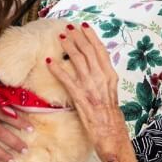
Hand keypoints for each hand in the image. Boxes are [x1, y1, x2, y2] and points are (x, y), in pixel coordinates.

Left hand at [45, 23, 128, 156]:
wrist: (112, 134)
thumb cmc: (111, 116)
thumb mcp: (111, 93)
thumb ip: (104, 79)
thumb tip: (95, 66)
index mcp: (110, 76)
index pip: (100, 50)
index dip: (91, 37)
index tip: (83, 26)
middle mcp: (101, 78)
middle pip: (88, 51)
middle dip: (77, 37)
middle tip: (68, 27)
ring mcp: (91, 87)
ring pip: (78, 60)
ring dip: (68, 47)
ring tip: (60, 37)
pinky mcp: (80, 98)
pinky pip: (67, 80)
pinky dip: (58, 69)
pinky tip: (49, 62)